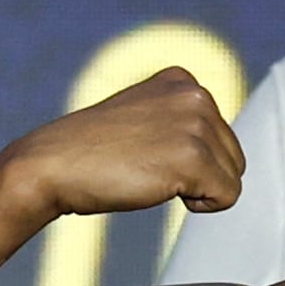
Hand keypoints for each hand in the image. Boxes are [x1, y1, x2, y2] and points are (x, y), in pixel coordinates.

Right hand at [0, 68, 245, 223]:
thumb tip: (221, 146)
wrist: (51, 165)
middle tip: (149, 169)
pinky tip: (161, 189)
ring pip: (232, 178)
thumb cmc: (93, 153)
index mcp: (182, 79)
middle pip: (233, 157)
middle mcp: (195, 94)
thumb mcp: (143, 117)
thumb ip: (180, 119)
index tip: (147, 153)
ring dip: (197, 190)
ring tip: (151, 176)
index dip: (190, 159)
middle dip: (200, 175)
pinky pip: (228, 197)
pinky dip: (202, 206)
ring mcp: (195, 123)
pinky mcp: (193, 156)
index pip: (220, 136)